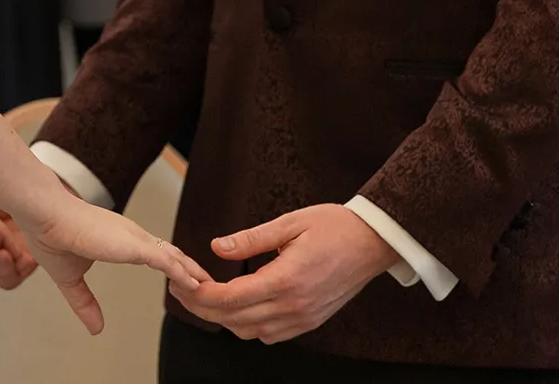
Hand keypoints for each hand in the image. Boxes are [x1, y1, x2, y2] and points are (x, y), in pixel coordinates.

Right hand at [24, 190, 206, 334]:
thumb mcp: (71, 279)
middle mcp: (132, 236)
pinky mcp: (133, 244)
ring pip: (173, 256)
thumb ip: (84, 302)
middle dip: (190, 269)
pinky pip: (166, 260)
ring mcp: (134, 238)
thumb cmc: (51, 236)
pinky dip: (182, 273)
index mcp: (119, 239)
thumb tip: (96, 328)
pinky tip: (195, 284)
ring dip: (192, 273)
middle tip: (207, 284)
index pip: (154, 252)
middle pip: (171, 253)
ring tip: (210, 288)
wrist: (43, 216)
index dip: (171, 265)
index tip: (183, 278)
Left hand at [175, 204, 399, 344]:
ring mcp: (303, 319)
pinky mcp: (310, 322)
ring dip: (225, 319)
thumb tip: (216, 247)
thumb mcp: (290, 223)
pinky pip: (271, 335)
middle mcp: (294, 306)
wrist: (375, 243)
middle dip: (203, 307)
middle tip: (183, 290)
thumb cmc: (335, 226)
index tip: (182, 284)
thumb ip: (251, 239)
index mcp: (286, 280)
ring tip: (207, 296)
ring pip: (250, 332)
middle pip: (235, 320)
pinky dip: (249, 325)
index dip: (200, 294)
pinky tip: (240, 306)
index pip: (230, 299)